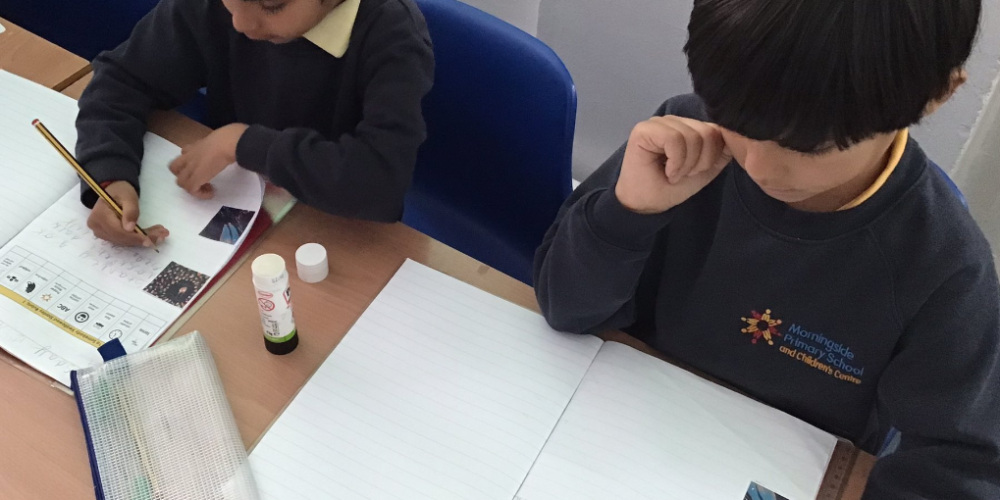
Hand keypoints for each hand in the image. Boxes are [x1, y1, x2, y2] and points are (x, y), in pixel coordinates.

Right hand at [87, 181, 168, 246]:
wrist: (114, 191)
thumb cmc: (121, 191)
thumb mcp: (128, 197)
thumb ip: (130, 211)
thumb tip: (130, 229)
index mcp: (99, 215)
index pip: (118, 232)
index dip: (135, 237)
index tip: (151, 239)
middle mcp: (97, 226)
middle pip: (122, 238)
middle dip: (143, 238)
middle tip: (162, 234)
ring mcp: (101, 232)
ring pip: (124, 241)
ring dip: (143, 239)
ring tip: (160, 234)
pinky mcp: (107, 235)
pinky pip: (124, 240)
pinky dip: (138, 238)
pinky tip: (151, 234)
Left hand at [169, 123, 247, 198]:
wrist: (229, 142)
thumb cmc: (231, 137)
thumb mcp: (224, 137)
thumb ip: (223, 142)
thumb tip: (236, 144)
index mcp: (197, 145)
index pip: (185, 152)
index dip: (191, 161)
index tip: (206, 166)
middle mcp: (190, 155)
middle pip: (174, 167)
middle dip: (184, 175)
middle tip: (199, 179)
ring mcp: (191, 166)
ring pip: (180, 181)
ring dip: (191, 186)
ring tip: (206, 187)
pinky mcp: (196, 177)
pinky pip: (191, 190)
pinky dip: (200, 194)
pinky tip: (211, 193)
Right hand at [615, 116, 732, 213]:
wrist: (645, 205)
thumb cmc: (670, 188)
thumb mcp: (704, 171)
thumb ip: (720, 153)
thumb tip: (737, 138)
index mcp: (689, 126)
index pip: (716, 129)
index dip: (712, 155)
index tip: (696, 172)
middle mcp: (675, 120)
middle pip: (707, 132)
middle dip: (700, 161)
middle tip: (684, 174)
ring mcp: (659, 122)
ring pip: (692, 136)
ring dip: (686, 164)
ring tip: (674, 174)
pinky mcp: (644, 129)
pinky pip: (674, 139)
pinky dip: (676, 161)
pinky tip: (667, 171)